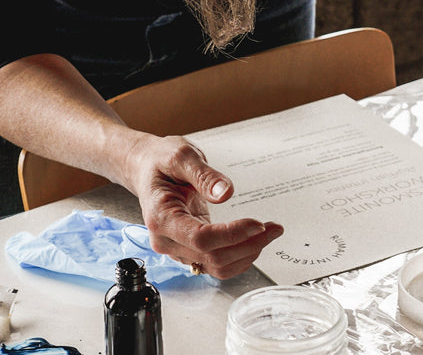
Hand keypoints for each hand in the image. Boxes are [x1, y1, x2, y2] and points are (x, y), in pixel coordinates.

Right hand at [124, 134, 282, 278]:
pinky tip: (254, 240)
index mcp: (161, 217)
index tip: (258, 223)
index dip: (232, 234)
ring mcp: (177, 248)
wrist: (147, 169)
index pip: (200, 238)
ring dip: (248, 253)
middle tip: (274, 227)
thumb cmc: (160, 161)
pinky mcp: (189, 249)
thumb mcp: (181, 156)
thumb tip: (225, 193)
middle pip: (212, 256)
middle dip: (249, 244)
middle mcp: (166, 240)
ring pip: (217, 266)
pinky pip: (216, 264)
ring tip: (270, 233)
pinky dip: (239, 256)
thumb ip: (204, 175)